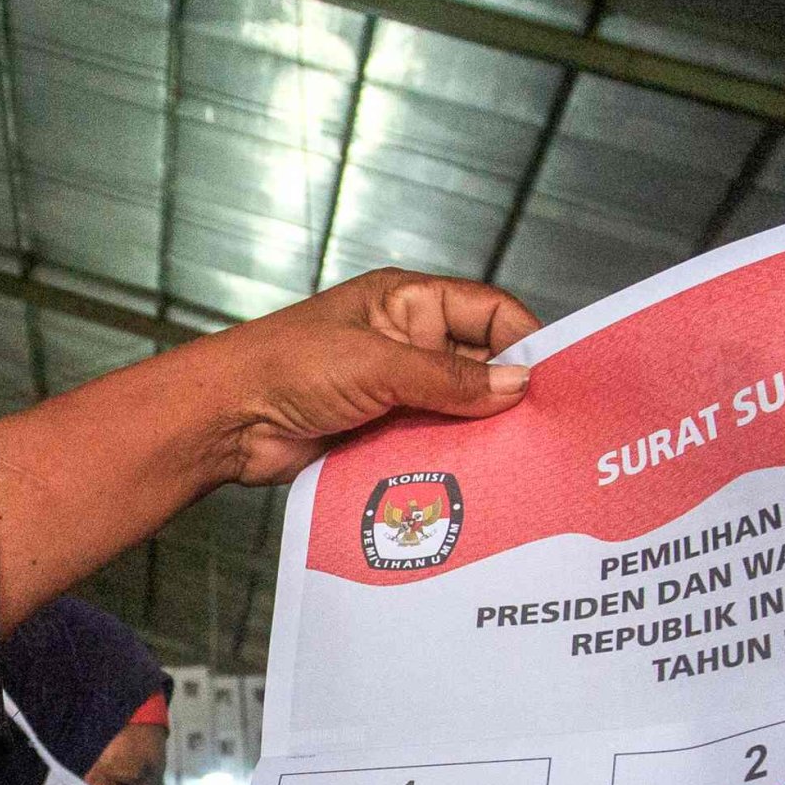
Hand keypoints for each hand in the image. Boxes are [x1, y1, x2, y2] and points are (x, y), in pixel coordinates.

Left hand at [185, 269, 540, 486]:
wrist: (227, 420)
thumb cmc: (287, 367)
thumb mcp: (379, 365)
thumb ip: (449, 378)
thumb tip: (516, 386)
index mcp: (409, 303)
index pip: (489, 312)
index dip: (524, 340)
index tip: (557, 377)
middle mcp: (408, 343)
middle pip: (480, 366)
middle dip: (507, 395)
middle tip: (546, 429)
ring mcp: (395, 390)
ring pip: (459, 411)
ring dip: (480, 434)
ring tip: (520, 462)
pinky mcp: (381, 432)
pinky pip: (431, 444)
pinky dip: (451, 460)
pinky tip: (477, 482)